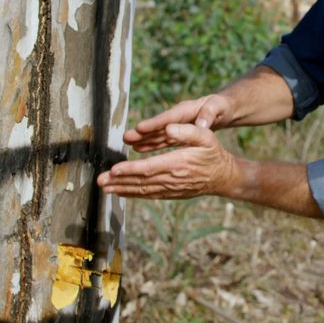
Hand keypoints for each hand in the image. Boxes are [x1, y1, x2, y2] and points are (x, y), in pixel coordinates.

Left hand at [98, 123, 240, 198]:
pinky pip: (150, 195)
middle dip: (120, 181)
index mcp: (179, 164)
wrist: (223, 176)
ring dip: (123, 189)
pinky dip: (134, 194)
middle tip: (100, 180)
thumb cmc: (213, 153)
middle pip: (142, 181)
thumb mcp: (206, 136)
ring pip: (143, 190)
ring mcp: (172, 189)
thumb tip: (168, 127)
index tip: (115, 169)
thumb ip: (187, 131)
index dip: (131, 170)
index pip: (151, 168)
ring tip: (105, 187)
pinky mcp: (171, 193)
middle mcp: (173, 179)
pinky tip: (122, 192)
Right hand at [124, 95, 232, 151]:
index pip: (169, 117)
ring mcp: (176, 124)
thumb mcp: (217, 108)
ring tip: (127, 143)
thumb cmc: (220, 107)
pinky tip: (138, 148)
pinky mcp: (177, 132)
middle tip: (126, 137)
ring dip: (143, 138)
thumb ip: (209, 115)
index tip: (140, 128)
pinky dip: (150, 143)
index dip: (155, 123)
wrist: (223, 109)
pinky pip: (162, 138)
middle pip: (158, 125)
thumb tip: (201, 124)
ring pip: (157, 132)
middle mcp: (177, 116)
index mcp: (187, 109)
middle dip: (142, 131)